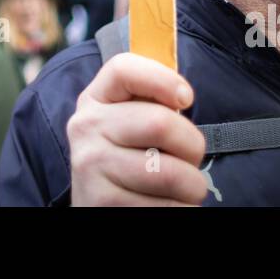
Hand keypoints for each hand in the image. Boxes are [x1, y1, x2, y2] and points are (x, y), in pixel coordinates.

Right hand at [68, 52, 208, 205]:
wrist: (98, 205)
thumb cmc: (127, 156)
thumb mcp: (128, 120)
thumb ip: (150, 101)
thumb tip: (182, 96)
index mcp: (95, 99)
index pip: (122, 69)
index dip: (163, 78)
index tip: (186, 98)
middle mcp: (86, 128)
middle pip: (161, 123)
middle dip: (193, 146)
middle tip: (191, 158)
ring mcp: (91, 167)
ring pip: (171, 173)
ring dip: (192, 186)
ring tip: (184, 187)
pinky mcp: (104, 204)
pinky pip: (167, 207)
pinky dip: (182, 209)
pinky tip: (170, 204)